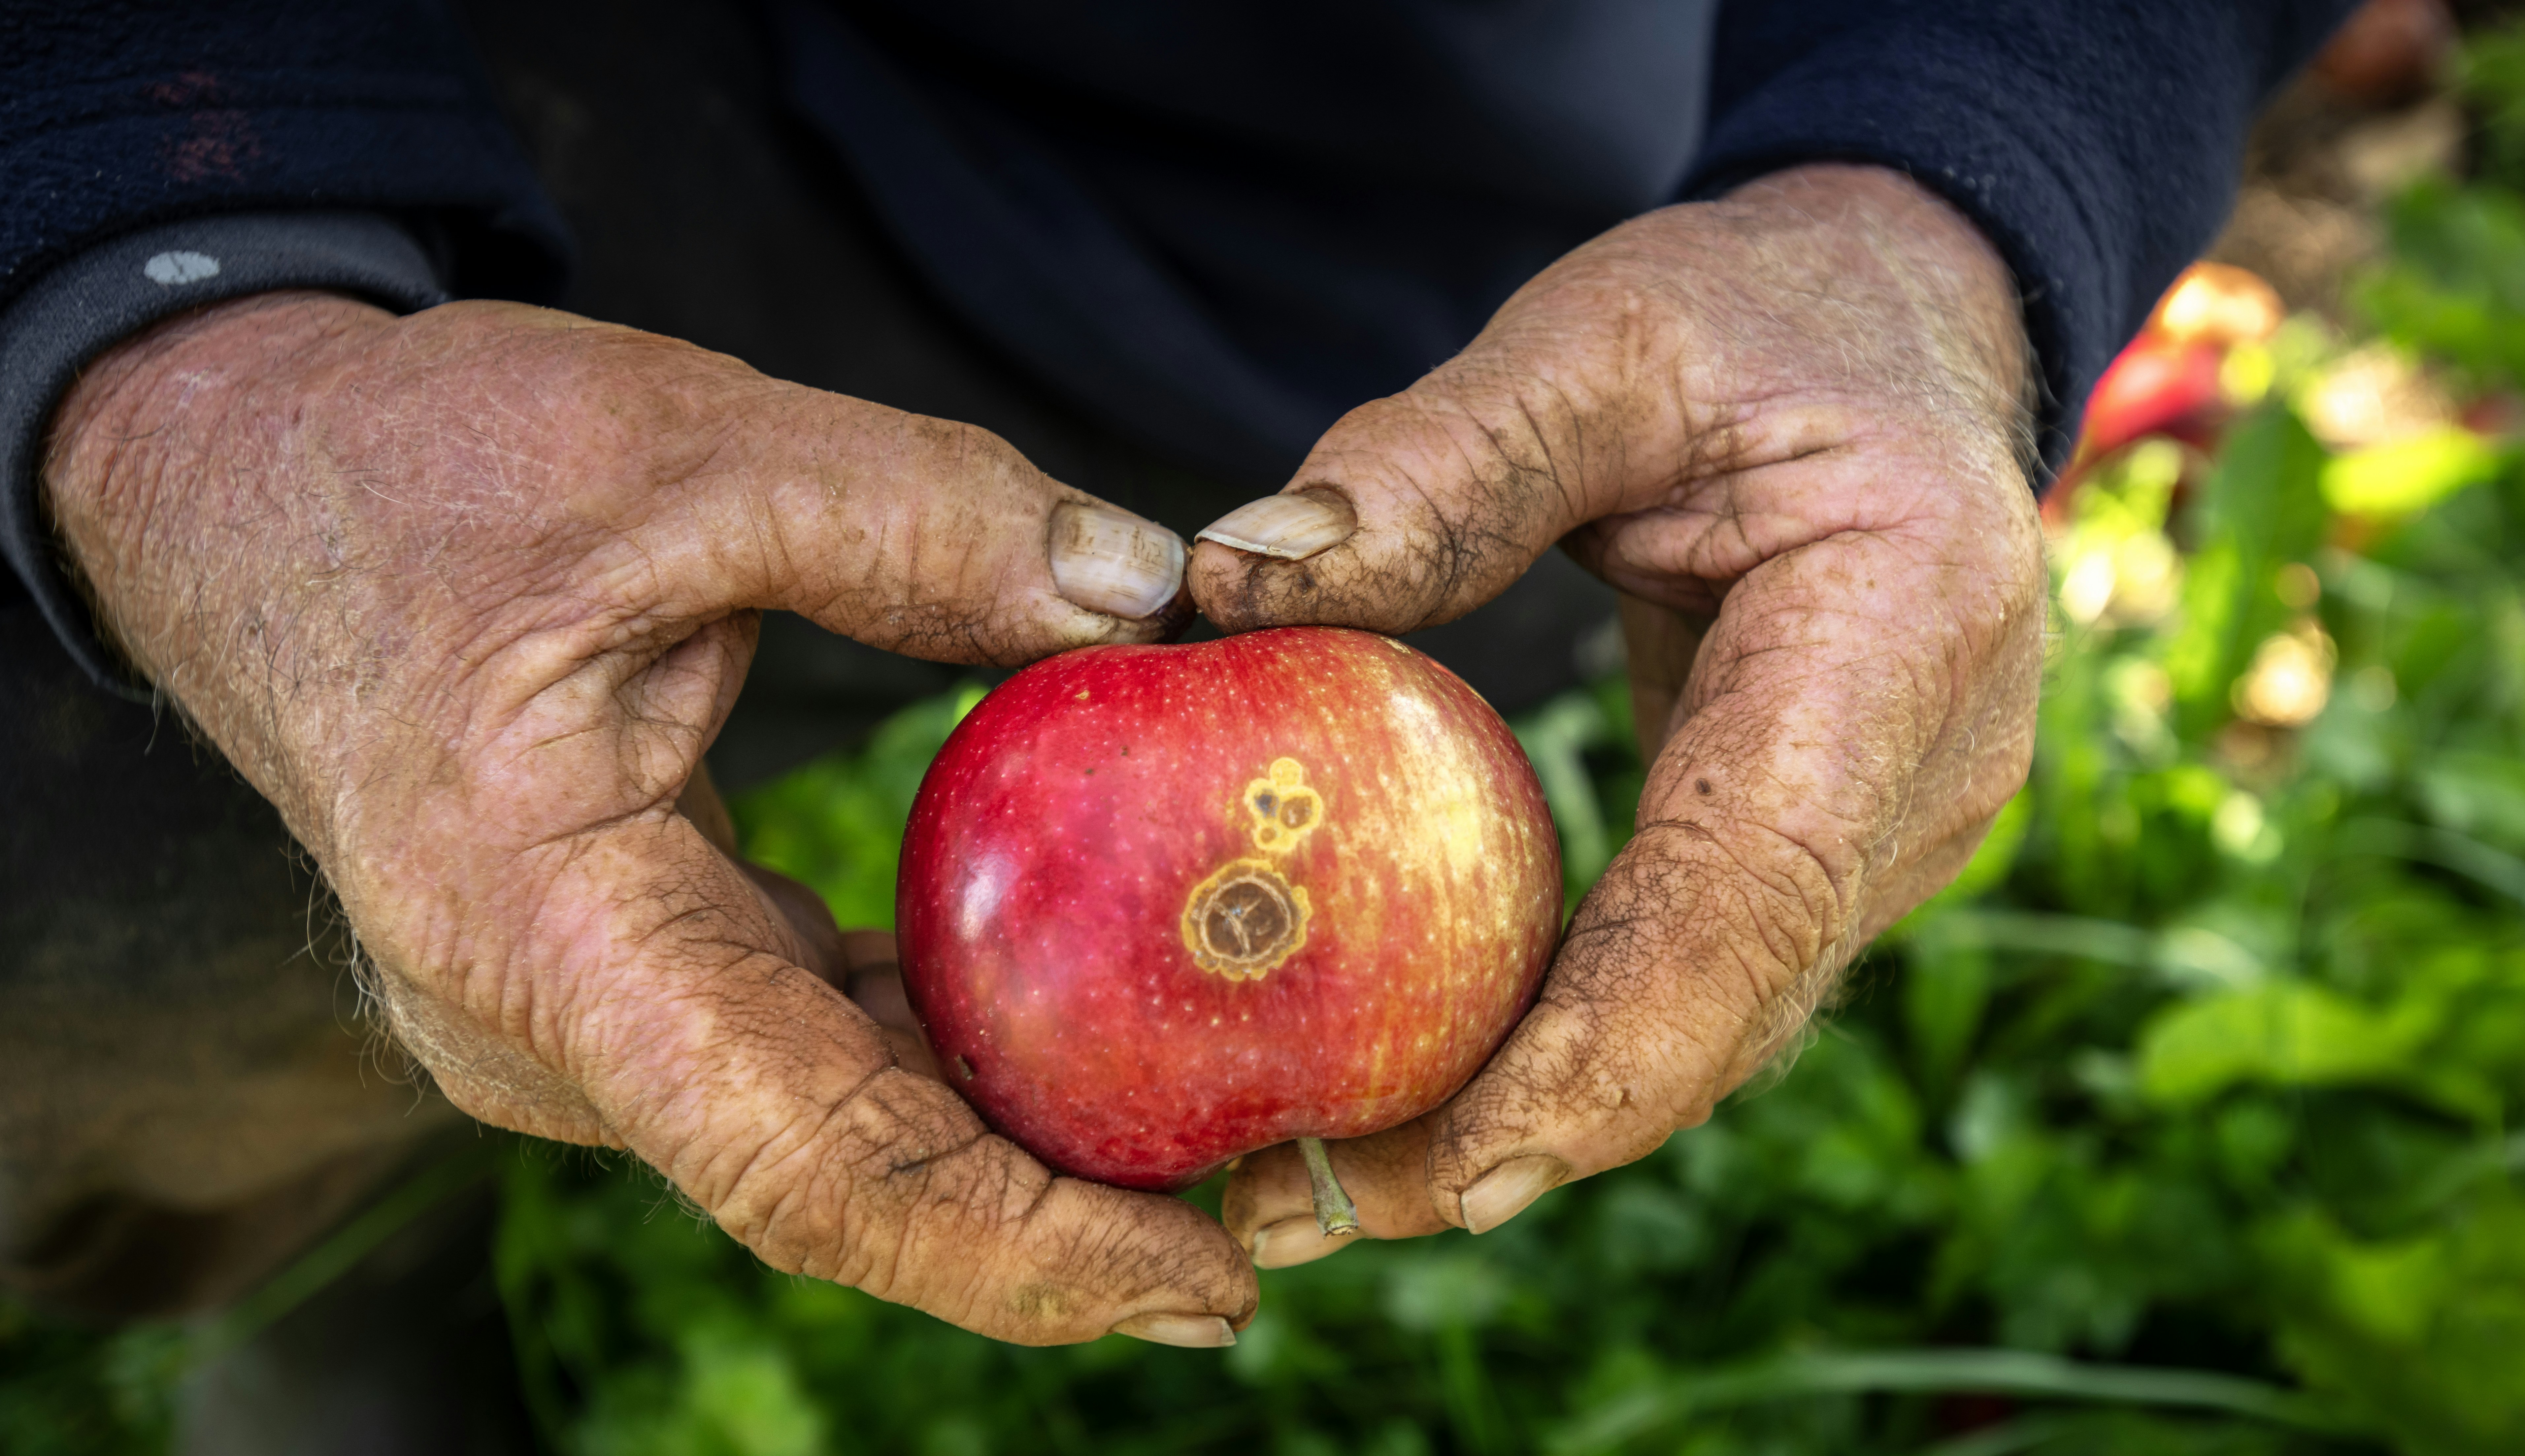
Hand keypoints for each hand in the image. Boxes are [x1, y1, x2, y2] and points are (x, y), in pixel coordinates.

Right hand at [45, 293, 1252, 1345]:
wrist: (257, 485)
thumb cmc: (433, 464)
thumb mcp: (685, 448)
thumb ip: (919, 516)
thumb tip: (1138, 591)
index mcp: (545, 927)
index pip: (807, 1163)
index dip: (1016, 1249)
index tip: (1202, 1286)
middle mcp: (547, 1020)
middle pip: (834, 1182)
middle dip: (1049, 1229)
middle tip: (1256, 1236)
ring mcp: (577, 1013)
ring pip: (824, 1132)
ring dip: (1005, 1151)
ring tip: (1200, 1145)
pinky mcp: (619, 971)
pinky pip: (800, 1052)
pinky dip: (934, 1058)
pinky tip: (1070, 1030)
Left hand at [1191, 165, 2045, 1264]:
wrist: (1901, 331)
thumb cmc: (1760, 317)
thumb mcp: (1604, 337)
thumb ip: (1438, 459)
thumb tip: (1235, 583)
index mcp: (1901, 638)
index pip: (1747, 899)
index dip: (1603, 1056)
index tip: (1442, 1171)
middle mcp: (1926, 775)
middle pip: (1722, 1012)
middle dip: (1523, 1134)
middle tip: (1292, 1215)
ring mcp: (1890, 831)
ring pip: (1708, 1026)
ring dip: (1526, 1114)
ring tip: (1310, 1181)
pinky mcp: (1824, 847)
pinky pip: (1690, 976)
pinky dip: (1558, 1041)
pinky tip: (1412, 1079)